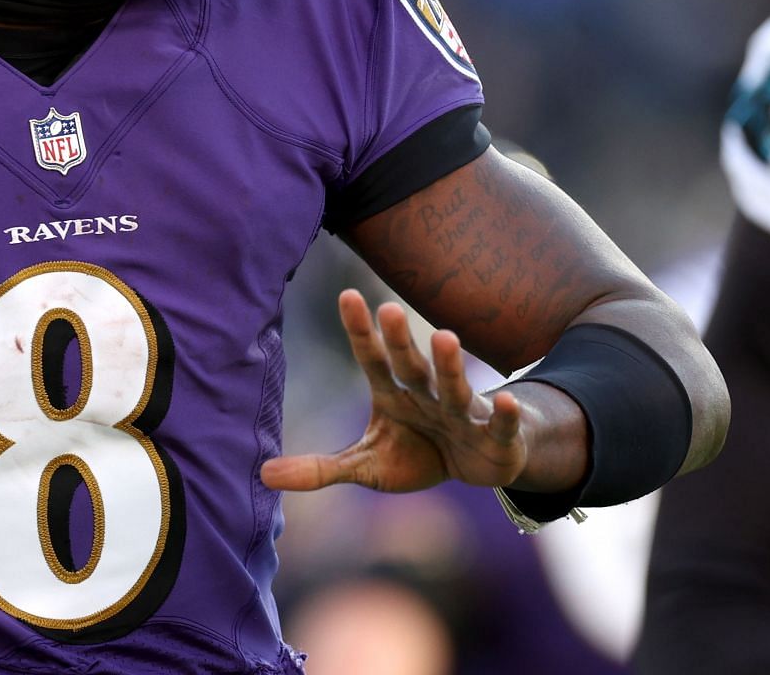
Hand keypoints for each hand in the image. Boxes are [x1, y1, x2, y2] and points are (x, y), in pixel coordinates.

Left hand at [261, 290, 527, 493]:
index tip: (346, 295)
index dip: (360, 331)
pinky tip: (506, 401)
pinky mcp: (497, 440)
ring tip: (444, 338)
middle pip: (410, 366)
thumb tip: (263, 474)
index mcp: (394, 394)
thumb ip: (320, 468)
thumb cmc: (415, 453)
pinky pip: (500, 426)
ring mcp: (464, 415)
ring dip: (450, 365)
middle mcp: (428, 395)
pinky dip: (504, 416)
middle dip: (400, 340)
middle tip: (389, 308)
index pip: (371, 359)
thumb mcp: (366, 464)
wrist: (475, 465)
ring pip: (455, 388)